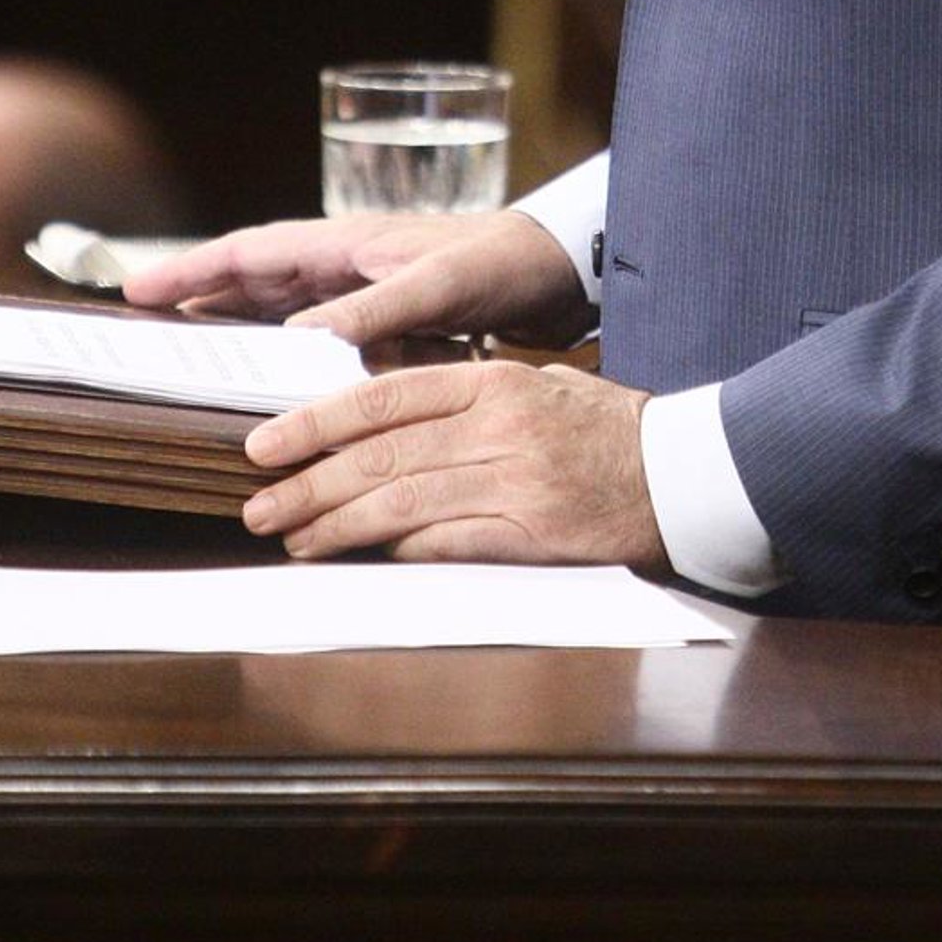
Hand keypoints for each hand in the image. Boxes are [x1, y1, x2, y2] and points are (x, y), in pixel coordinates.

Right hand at [123, 209, 591, 348]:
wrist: (562, 270)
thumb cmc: (504, 263)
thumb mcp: (438, 287)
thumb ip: (371, 313)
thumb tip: (296, 345)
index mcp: (347, 242)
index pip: (250, 251)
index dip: (191, 270)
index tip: (133, 290)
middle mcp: (347, 262)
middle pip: (254, 281)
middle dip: (198, 302)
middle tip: (143, 337)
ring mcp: (365, 290)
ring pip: (281, 310)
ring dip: (237, 330)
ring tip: (190, 366)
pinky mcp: (388, 320)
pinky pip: (318, 338)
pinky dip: (287, 358)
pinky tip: (275, 388)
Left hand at [242, 357, 664, 566]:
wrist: (684, 470)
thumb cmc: (604, 429)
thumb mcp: (534, 388)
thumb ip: (464, 400)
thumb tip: (380, 426)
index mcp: (491, 381)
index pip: (382, 397)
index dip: (316, 422)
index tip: (264, 445)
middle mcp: (497, 425)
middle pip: (380, 454)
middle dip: (308, 482)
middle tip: (257, 504)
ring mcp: (514, 479)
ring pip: (402, 501)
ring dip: (336, 525)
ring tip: (292, 539)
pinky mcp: (532, 533)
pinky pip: (447, 543)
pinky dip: (396, 553)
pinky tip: (361, 560)